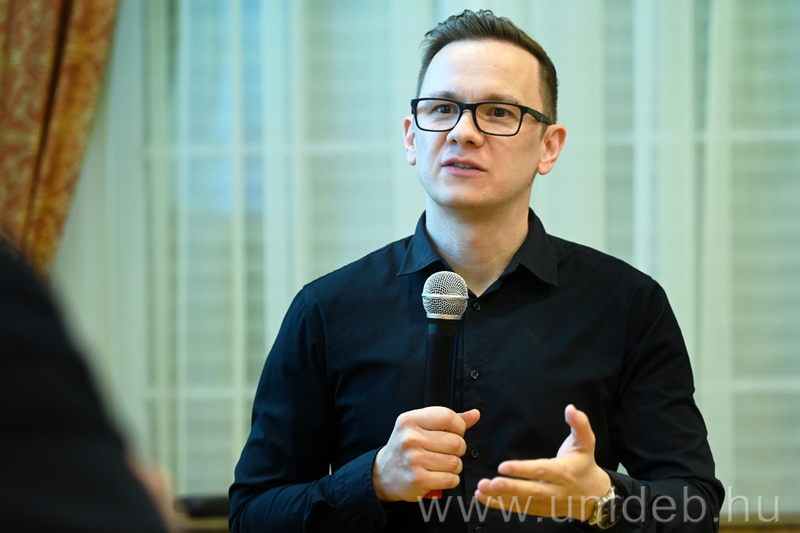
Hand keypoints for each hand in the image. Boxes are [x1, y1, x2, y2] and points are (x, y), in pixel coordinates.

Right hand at [372, 407, 479, 501]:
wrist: (384, 472)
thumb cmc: (407, 447)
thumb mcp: (421, 426)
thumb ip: (448, 420)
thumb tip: (475, 414)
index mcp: (410, 420)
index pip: (448, 417)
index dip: (459, 427)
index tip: (454, 433)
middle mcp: (410, 438)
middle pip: (455, 442)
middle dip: (458, 449)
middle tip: (447, 452)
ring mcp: (413, 459)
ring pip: (455, 462)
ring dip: (454, 466)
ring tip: (442, 465)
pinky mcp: (418, 480)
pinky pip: (451, 479)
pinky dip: (451, 480)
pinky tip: (440, 476)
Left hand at [474, 404, 609, 519]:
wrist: (595, 495)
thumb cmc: (584, 464)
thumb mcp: (586, 443)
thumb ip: (580, 425)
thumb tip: (571, 408)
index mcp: (564, 472)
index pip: (541, 471)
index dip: (523, 470)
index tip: (503, 467)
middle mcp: (555, 490)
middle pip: (531, 491)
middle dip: (509, 488)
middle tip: (490, 483)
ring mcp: (547, 503)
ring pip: (523, 503)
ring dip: (500, 498)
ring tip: (481, 489)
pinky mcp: (540, 510)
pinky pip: (520, 509)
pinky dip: (501, 505)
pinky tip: (483, 498)